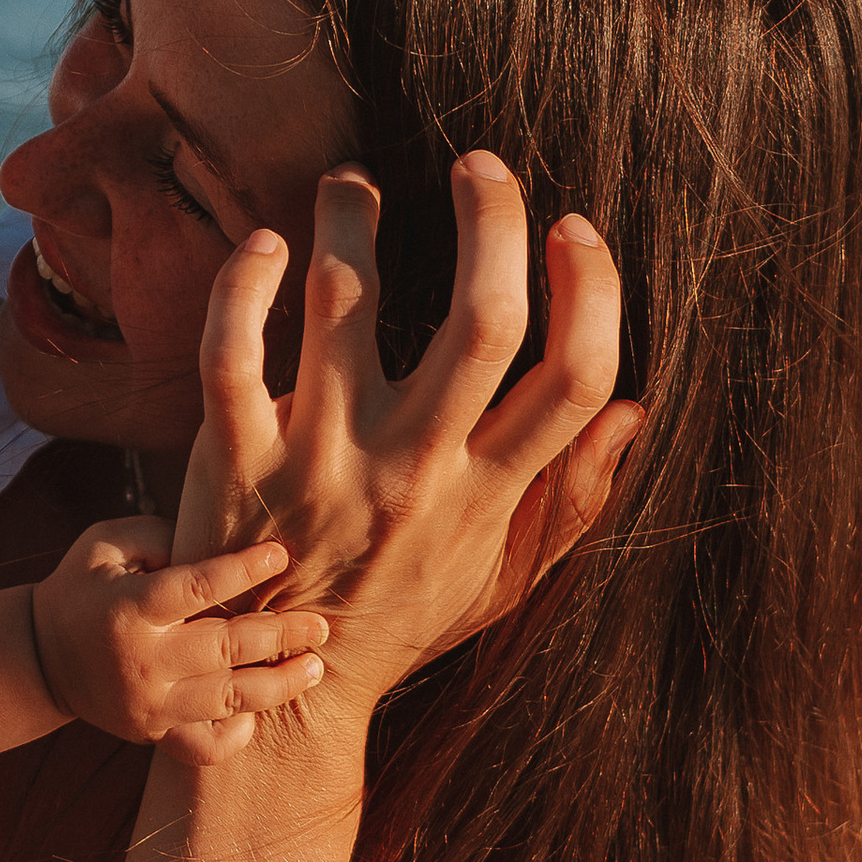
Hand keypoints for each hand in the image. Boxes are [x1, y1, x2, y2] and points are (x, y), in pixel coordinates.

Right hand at [30, 520, 329, 759]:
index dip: (242, 570)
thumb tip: (223, 543)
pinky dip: (237, 735)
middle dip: (279, 635)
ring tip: (314, 667)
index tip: (280, 555)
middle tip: (320, 625)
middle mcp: (143, 661)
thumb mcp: (103, 545)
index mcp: (129, 609)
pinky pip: (205, 747)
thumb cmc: (81, 588)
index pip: (197, 588)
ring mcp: (150, 704)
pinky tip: (259, 711)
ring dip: (278, 685)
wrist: (39, 660)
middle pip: (224, 649)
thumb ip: (160, 534)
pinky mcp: (153, 734)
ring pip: (228, 701)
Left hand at [178, 154, 643, 754]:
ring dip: (351, 221)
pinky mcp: (235, 463)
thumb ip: (574, 500)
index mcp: (487, 492)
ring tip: (351, 186)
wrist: (278, 694)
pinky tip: (262, 245)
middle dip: (493, 219)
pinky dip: (242, 285)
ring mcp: (320, 465)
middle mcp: (412, 472)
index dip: (593, 287)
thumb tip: (632, 409)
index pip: (576, 376)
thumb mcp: (505, 579)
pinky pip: (229, 354)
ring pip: (342, 307)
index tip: (573, 229)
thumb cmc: (401, 619)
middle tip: (480, 167)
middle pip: (484, 322)